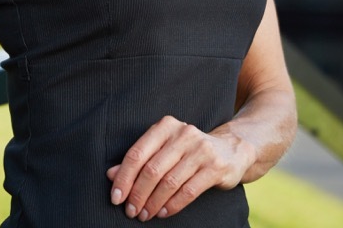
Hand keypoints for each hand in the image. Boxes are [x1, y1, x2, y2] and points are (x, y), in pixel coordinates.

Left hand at [106, 116, 255, 220]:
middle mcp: (184, 134)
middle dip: (137, 194)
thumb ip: (139, 160)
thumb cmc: (189, 151)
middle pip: (152, 169)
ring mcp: (201, 150)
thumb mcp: (164, 149)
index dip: (124, 177)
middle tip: (130, 211)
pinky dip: (173, 205)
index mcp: (166, 127)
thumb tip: (110, 174)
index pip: (137, 153)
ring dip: (153, 203)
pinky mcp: (215, 167)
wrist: (232, 149)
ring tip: (145, 215)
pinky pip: (188, 191)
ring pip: (169, 182)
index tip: (116, 197)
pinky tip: (163, 213)